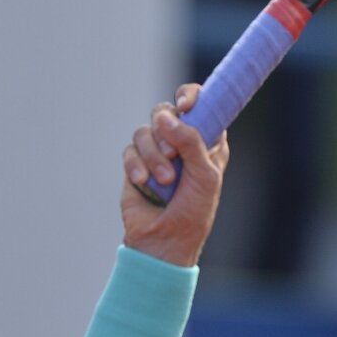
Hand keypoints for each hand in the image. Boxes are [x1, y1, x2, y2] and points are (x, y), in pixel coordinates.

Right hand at [120, 86, 228, 267]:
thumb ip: (191, 141)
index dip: (191, 96)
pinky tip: (143, 183)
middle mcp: (181, 142)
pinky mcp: (135, 164)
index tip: (186, 105)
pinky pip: (130, 149)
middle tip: (172, 155)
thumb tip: (167, 116)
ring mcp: (157, 152)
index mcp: (206, 141)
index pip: (199, 104)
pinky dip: (136, 165)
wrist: (165, 240)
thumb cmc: (194, 210)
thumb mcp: (204, 175)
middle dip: (167, 132)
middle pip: (166, 111)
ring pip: (145, 130)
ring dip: (153, 155)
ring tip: (164, 180)